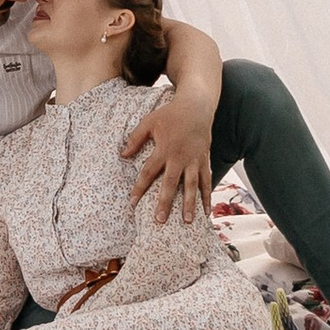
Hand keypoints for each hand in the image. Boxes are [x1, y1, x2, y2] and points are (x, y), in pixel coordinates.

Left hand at [121, 92, 212, 226]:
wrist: (197, 107)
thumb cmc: (170, 115)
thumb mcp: (149, 122)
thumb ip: (135, 139)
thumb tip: (122, 155)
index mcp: (164, 149)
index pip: (149, 172)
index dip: (140, 188)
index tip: (132, 203)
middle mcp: (180, 158)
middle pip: (171, 183)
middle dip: (165, 202)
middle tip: (160, 220)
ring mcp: (194, 160)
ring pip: (192, 186)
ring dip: (190, 204)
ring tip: (188, 222)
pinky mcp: (205, 161)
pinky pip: (207, 181)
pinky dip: (207, 196)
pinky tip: (206, 212)